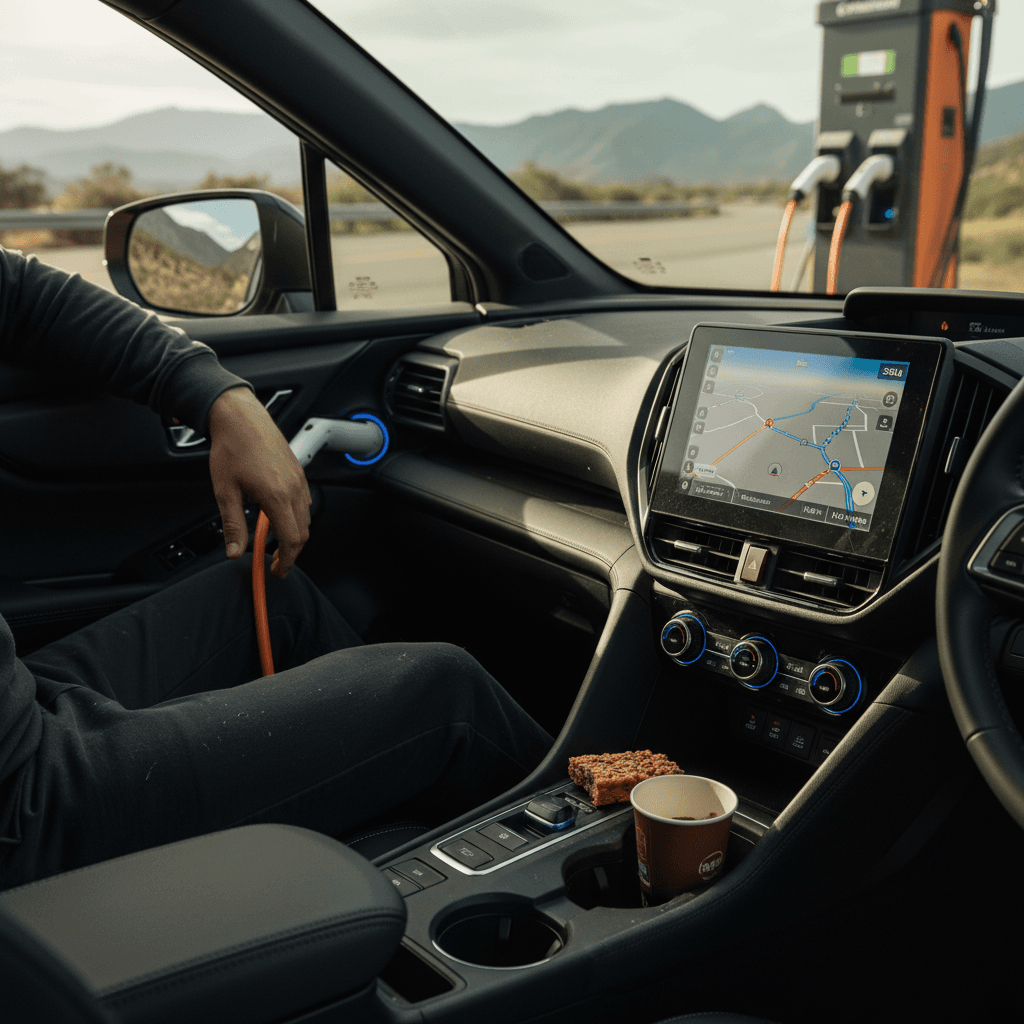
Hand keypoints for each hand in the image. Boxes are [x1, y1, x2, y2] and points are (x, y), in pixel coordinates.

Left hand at [207, 386, 310, 576]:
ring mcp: (299, 479)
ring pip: (306, 517)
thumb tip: (235, 551)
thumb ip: (233, 525)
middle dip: (291, 552)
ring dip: (294, 534)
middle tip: (275, 562)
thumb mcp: (225, 491)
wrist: (240, 417)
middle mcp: (293, 488)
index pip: (292, 540)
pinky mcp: (298, 471)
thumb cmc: (232, 447)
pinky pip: (304, 502)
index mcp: (277, 495)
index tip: (276, 570)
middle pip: (303, 532)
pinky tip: (278, 515)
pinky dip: (296, 516)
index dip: (286, 561)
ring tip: (274, 540)